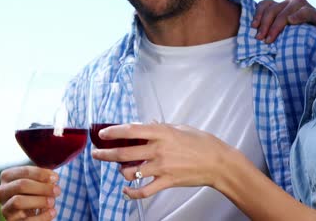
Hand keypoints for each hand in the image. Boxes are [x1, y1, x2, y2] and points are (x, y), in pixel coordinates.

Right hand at [0, 166, 59, 220]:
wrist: (27, 212)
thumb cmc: (33, 192)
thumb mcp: (36, 181)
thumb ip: (43, 177)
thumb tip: (53, 178)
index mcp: (7, 177)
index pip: (24, 172)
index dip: (41, 174)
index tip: (55, 178)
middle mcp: (1, 192)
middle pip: (21, 185)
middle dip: (42, 187)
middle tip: (57, 190)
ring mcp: (5, 208)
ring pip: (18, 201)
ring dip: (39, 201)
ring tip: (52, 202)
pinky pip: (26, 220)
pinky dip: (42, 216)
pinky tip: (52, 212)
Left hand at [91, 123, 232, 198]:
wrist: (218, 163)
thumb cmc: (202, 142)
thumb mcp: (180, 128)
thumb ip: (161, 126)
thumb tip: (146, 123)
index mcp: (162, 133)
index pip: (131, 130)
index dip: (114, 132)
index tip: (102, 133)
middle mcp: (158, 150)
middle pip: (124, 153)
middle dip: (105, 154)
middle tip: (96, 154)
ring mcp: (162, 167)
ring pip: (130, 172)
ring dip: (121, 172)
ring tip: (120, 169)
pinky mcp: (166, 182)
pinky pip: (144, 191)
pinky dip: (132, 193)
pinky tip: (126, 190)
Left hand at [252, 0, 315, 42]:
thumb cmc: (299, 41)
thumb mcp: (280, 34)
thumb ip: (269, 29)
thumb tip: (253, 32)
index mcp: (283, 5)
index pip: (266, 4)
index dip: (258, 14)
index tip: (253, 27)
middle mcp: (293, 2)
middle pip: (274, 8)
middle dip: (265, 24)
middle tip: (261, 39)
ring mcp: (307, 7)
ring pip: (287, 10)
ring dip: (277, 24)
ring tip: (271, 39)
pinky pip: (307, 12)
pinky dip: (298, 16)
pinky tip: (292, 22)